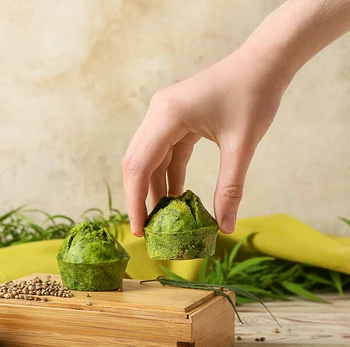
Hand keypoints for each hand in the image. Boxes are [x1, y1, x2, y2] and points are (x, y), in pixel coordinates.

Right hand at [122, 48, 288, 235]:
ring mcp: (162, 115)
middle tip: (146, 230)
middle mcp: (157, 114)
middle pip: (136, 163)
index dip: (135, 200)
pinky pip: (163, 152)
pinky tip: (175, 197)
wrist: (263, 63)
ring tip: (161, 219)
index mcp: (167, 116)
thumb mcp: (243, 145)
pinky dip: (167, 175)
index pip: (139, 165)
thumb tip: (224, 227)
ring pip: (148, 159)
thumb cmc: (254, 96)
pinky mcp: (173, 119)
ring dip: (153, 188)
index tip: (140, 230)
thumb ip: (230, 188)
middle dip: (139, 197)